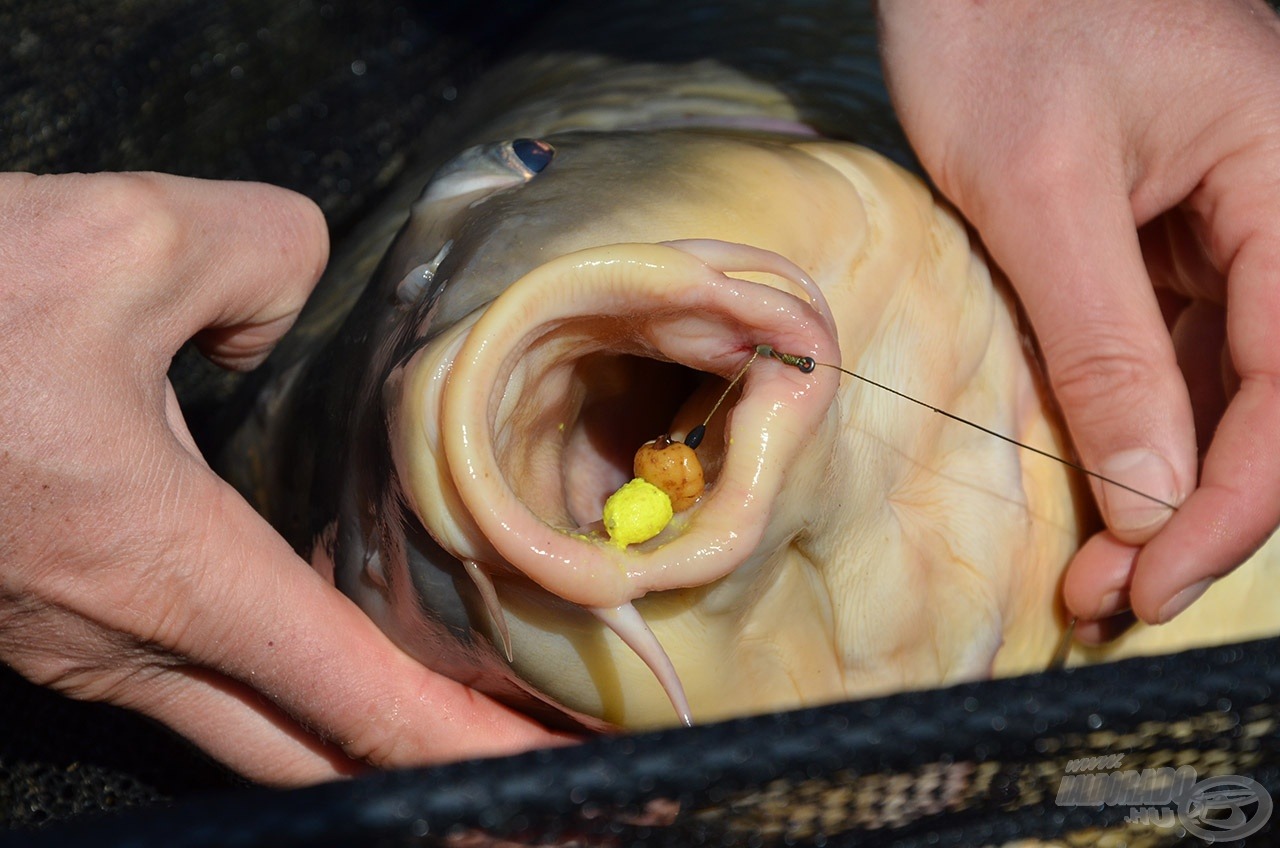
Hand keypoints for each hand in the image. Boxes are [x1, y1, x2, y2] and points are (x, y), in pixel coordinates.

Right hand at [0, 172, 567, 784]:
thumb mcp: (125, 237)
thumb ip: (264, 255)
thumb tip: (281, 298)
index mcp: (162, 569)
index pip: (357, 699)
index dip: (470, 751)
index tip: (567, 784)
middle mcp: (119, 639)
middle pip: (309, 754)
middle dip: (431, 782)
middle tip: (536, 785)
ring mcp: (71, 644)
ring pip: (241, 727)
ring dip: (349, 741)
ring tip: (450, 733)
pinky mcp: (39, 616)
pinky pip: (186, 680)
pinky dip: (274, 690)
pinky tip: (314, 663)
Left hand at [877, 1, 1279, 638]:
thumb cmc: (995, 23)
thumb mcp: (1042, 191)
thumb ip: (1106, 345)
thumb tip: (1154, 497)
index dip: (1232, 502)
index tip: (1153, 582)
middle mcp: (1274, 204)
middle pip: (1267, 395)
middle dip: (1195, 507)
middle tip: (1110, 594)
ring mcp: (1216, 222)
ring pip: (1216, 383)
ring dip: (1159, 481)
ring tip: (1091, 568)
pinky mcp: (1151, 234)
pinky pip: (1162, 348)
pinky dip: (1126, 423)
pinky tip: (1086, 483)